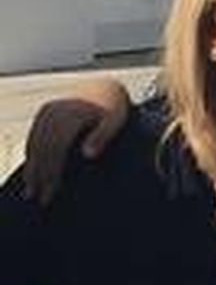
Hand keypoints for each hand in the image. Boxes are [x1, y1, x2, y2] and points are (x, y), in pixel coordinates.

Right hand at [22, 83, 132, 203]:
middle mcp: (56, 112)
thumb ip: (102, 136)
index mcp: (72, 115)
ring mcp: (48, 110)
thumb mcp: (116, 120)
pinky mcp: (45, 110)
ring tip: (31, 190)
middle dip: (39, 175)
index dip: (51, 172)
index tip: (51, 192)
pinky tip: (32, 168)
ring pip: (34, 143)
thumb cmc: (114, 106)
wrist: (106, 86)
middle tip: (39, 198)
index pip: (55, 149)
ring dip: (32, 167)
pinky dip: (31, 152)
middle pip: (42, 149)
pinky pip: (33, 134)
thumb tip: (88, 154)